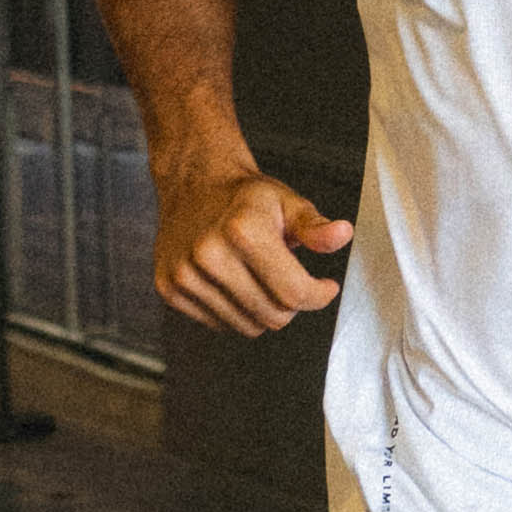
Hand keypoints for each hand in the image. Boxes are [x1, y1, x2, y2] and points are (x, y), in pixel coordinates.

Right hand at [151, 164, 350, 331]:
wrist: (194, 185)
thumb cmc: (246, 198)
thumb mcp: (288, 203)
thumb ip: (315, 227)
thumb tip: (342, 234)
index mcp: (242, 231)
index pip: (294, 293)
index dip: (319, 296)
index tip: (325, 287)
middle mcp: (208, 254)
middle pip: (273, 316)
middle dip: (291, 303)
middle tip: (288, 277)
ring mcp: (184, 274)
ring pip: (247, 326)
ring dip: (262, 310)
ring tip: (257, 276)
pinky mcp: (169, 289)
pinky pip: (220, 324)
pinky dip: (234, 311)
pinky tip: (233, 281)